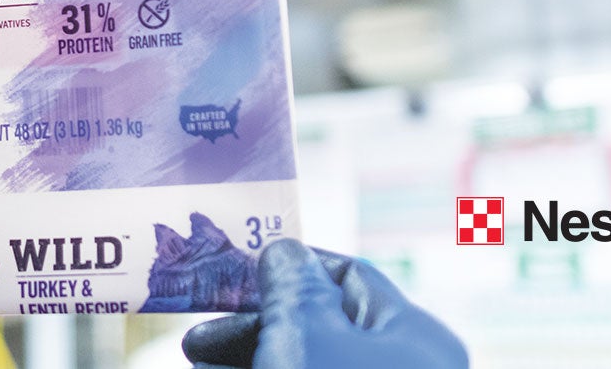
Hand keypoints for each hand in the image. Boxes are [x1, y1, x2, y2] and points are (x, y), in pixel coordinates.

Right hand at [182, 240, 467, 368]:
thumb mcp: (304, 330)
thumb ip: (292, 283)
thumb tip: (284, 253)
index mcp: (415, 339)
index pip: (349, 278)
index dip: (287, 268)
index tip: (230, 274)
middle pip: (319, 329)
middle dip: (251, 327)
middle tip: (196, 339)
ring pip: (301, 368)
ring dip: (244, 361)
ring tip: (196, 364)